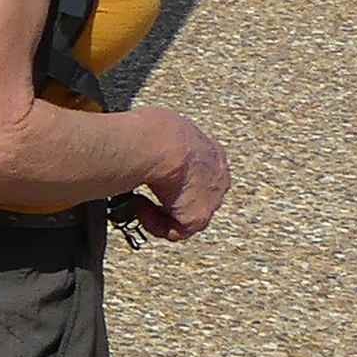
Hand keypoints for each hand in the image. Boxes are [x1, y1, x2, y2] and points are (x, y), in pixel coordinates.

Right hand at [134, 110, 230, 238]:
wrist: (162, 145)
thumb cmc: (157, 130)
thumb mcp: (162, 126)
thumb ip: (162, 141)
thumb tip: (142, 141)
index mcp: (214, 154)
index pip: (198, 171)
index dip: (174, 177)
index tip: (153, 174)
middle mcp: (219, 178)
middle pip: (193, 195)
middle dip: (170, 198)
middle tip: (145, 194)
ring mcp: (211, 200)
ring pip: (183, 214)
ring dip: (160, 211)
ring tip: (138, 200)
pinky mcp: (197, 218)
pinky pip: (174, 230)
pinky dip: (154, 223)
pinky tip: (140, 206)